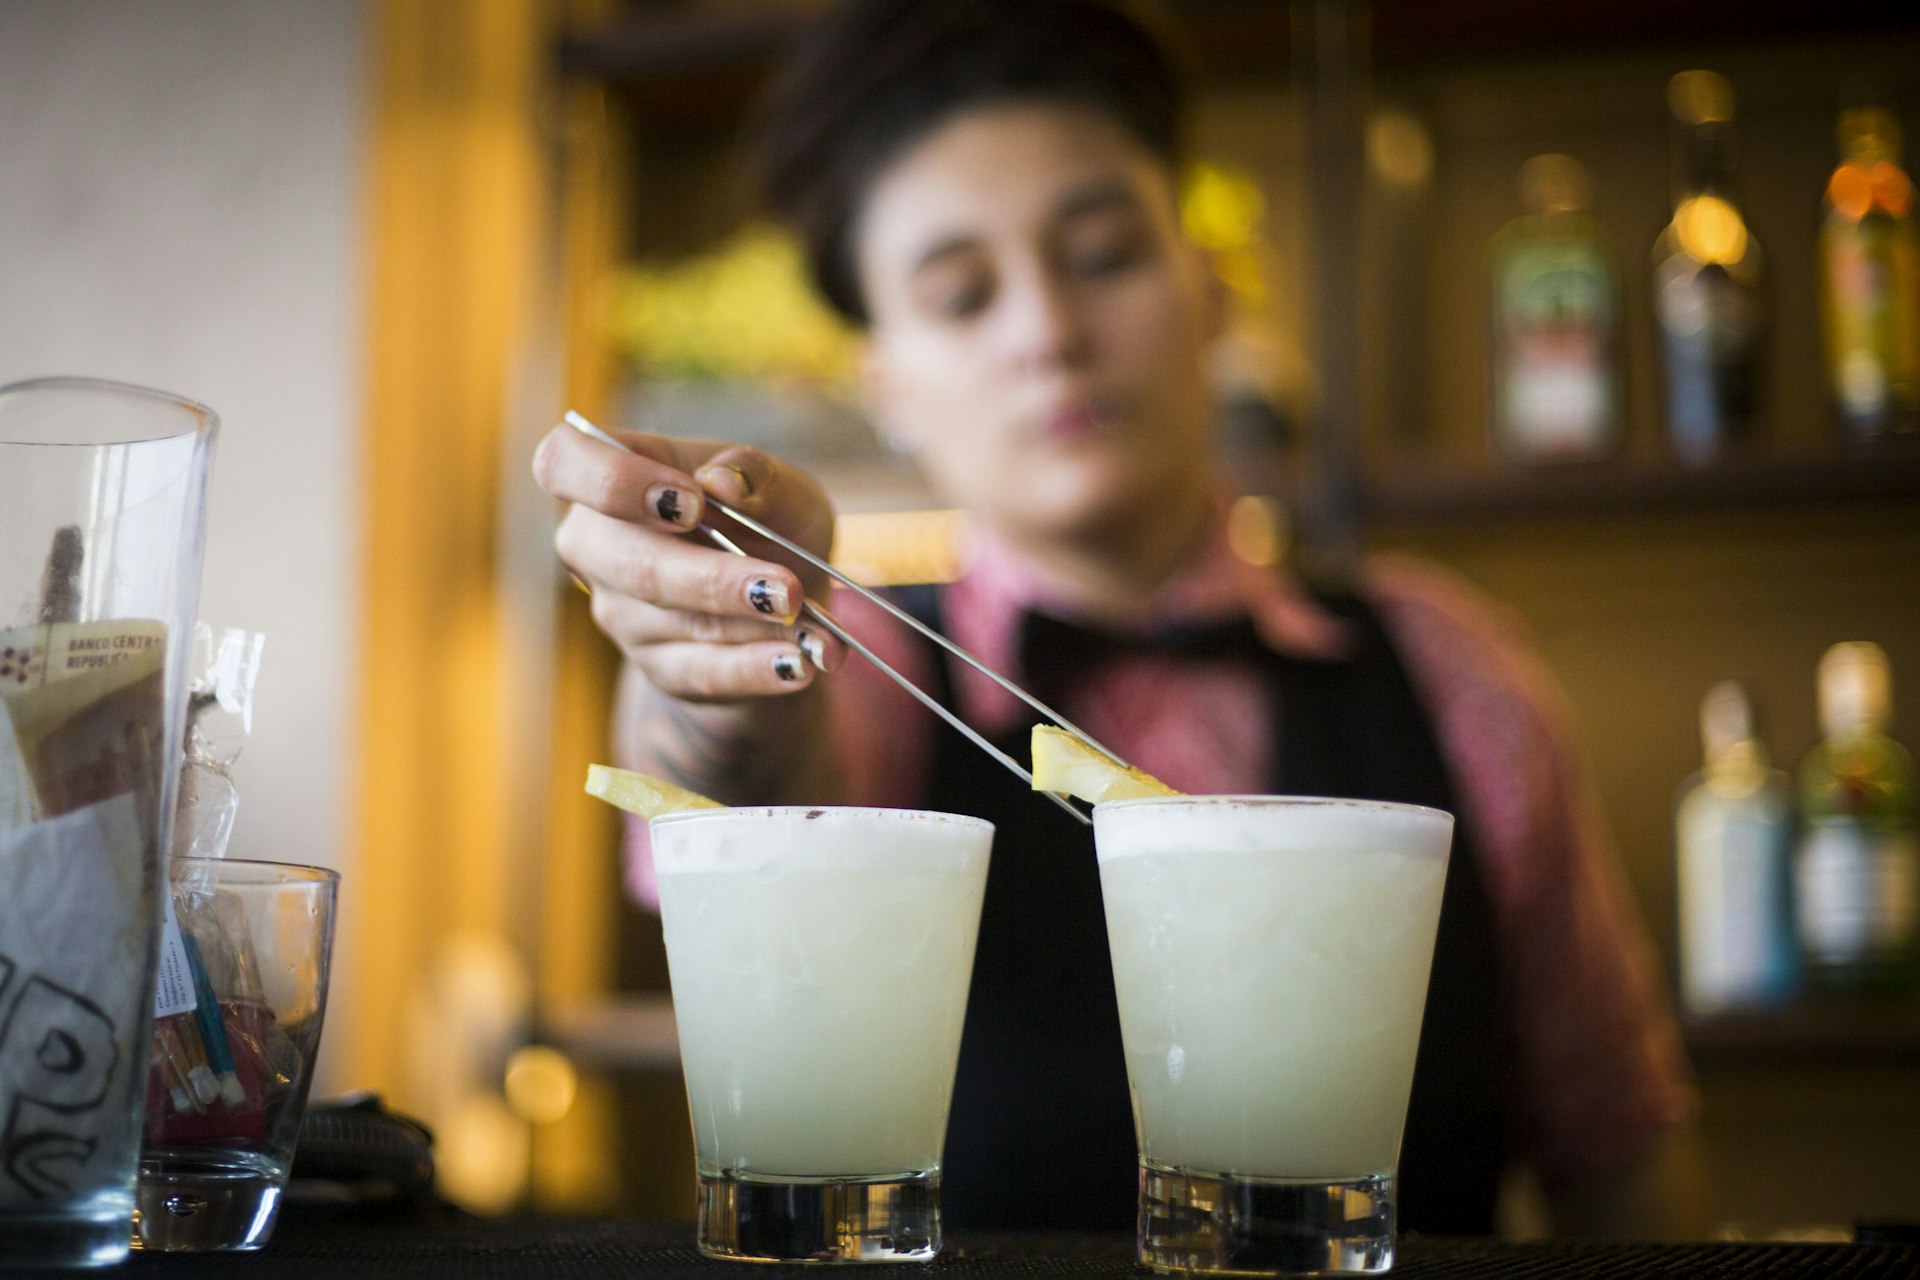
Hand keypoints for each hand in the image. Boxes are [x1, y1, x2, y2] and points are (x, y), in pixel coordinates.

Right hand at [532, 423, 847, 701]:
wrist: (792, 602)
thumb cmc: (770, 523)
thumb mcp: (781, 487)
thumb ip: (756, 473)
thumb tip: (723, 480)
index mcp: (614, 478)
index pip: (563, 462)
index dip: (615, 482)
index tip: (691, 502)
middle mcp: (599, 546)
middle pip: (628, 563)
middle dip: (709, 578)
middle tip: (782, 587)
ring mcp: (621, 613)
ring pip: (674, 622)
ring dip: (749, 625)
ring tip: (810, 624)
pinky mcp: (658, 667)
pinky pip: (701, 672)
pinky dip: (757, 668)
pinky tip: (799, 662)